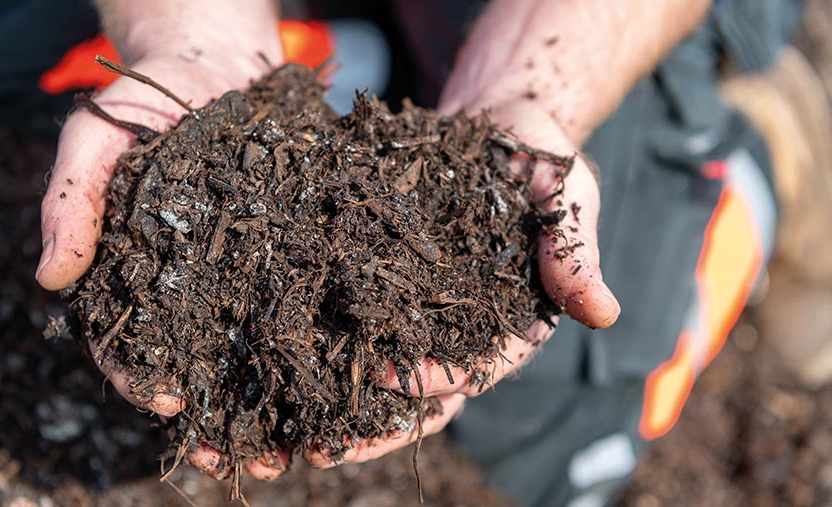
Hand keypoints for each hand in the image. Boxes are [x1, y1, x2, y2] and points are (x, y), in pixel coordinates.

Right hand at [37, 49, 288, 479]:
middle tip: (250, 459)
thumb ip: (72, 201)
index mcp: (139, 276)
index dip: (141, 378)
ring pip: (263, 354)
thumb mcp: (97, 137)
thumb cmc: (146, 102)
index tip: (167, 402)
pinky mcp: (295, 256)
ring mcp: (247, 277)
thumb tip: (49, 278)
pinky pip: (313, 307)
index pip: (130, 345)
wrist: (215, 66)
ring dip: (284, 405)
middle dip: (224, 418)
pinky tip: (354, 380)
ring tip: (310, 445)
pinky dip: (329, 346)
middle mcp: (195, 290)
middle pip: (205, 369)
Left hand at [303, 96, 619, 466]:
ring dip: (341, 401)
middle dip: (376, 424)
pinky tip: (279, 359)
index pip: (473, 368)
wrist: (495, 120)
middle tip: (325, 450)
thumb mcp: (565, 193)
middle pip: (419, 390)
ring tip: (292, 424)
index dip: (433, 380)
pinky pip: (355, 316)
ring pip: (380, 366)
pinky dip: (323, 342)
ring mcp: (423, 306)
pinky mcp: (387, 277)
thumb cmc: (539, 155)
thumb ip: (574, 251)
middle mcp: (464, 325)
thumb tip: (604, 314)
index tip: (391, 378)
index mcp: (512, 320)